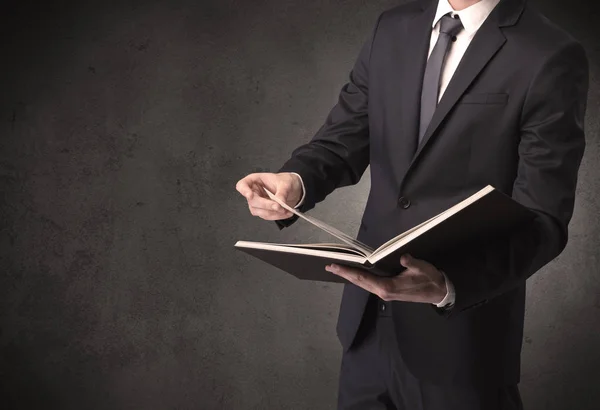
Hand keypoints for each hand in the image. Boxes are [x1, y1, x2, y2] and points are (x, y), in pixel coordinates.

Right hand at [236, 172, 302, 220]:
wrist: (293, 189)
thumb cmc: (286, 181)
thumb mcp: (286, 183)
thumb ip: (282, 192)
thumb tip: (279, 202)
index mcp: (255, 180)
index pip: (242, 185)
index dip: (244, 190)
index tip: (250, 195)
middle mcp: (254, 192)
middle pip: (252, 201)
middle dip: (266, 205)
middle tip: (279, 206)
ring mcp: (258, 203)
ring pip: (259, 211)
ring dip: (273, 213)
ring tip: (286, 210)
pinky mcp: (263, 211)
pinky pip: (267, 216)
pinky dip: (277, 216)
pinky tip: (286, 213)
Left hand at [325, 254, 446, 303]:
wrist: (438, 292)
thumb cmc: (430, 279)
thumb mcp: (423, 268)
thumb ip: (412, 263)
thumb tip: (402, 257)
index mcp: (388, 287)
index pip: (363, 278)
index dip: (348, 271)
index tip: (335, 266)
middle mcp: (382, 292)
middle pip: (359, 282)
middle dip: (344, 274)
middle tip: (329, 266)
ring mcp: (384, 293)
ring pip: (363, 284)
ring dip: (350, 276)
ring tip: (338, 269)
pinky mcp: (388, 291)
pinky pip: (369, 284)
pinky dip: (359, 278)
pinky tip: (355, 273)